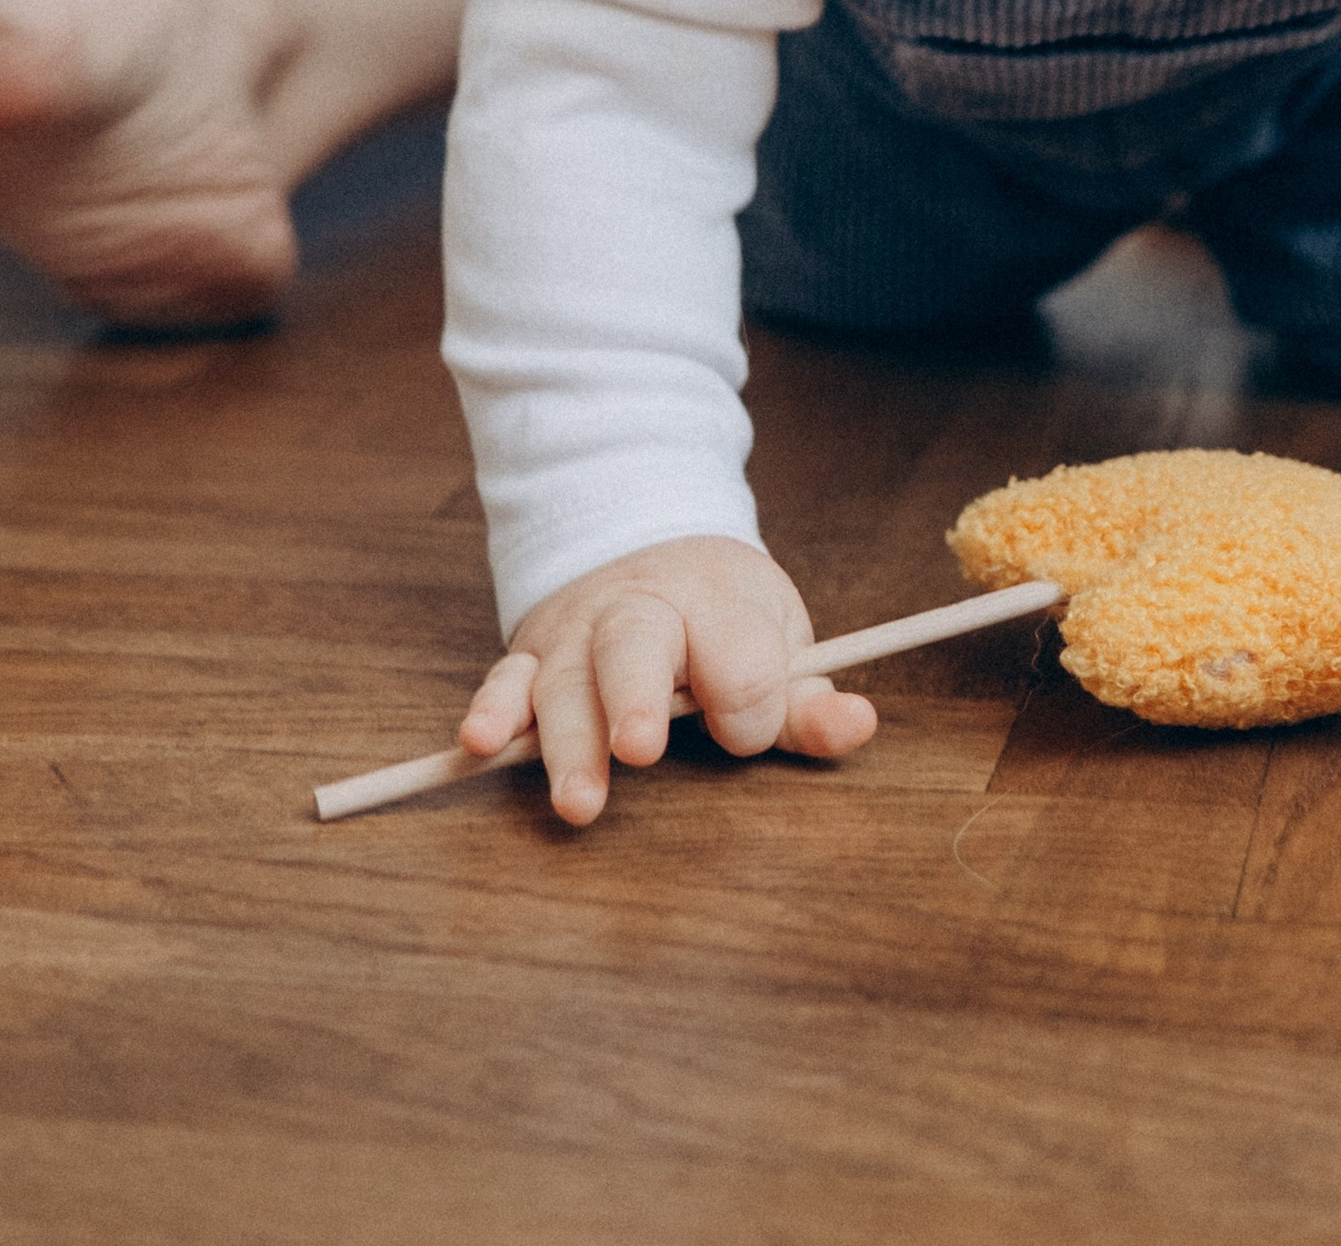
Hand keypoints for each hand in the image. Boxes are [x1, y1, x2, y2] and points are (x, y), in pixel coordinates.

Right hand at [459, 536, 875, 828]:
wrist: (650, 540)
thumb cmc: (723, 618)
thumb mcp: (778, 643)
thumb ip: (809, 700)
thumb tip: (861, 725)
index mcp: (718, 601)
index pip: (738, 648)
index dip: (747, 694)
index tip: (749, 727)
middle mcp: (642, 609)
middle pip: (637, 645)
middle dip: (637, 696)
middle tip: (641, 750)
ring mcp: (580, 632)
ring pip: (566, 676)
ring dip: (567, 735)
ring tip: (578, 799)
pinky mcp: (533, 654)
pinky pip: (505, 678)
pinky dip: (490, 708)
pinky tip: (480, 745)